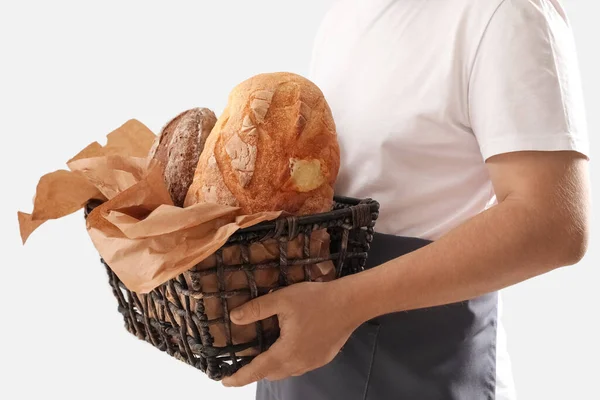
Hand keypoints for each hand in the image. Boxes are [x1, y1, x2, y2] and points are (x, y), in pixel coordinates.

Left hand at [221, 280, 361, 386]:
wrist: (351, 303)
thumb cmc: (316, 299)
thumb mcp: (282, 299)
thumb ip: (257, 309)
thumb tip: (234, 318)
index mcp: (285, 352)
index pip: (256, 371)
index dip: (239, 378)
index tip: (225, 382)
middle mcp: (299, 363)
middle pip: (271, 374)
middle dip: (256, 371)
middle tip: (244, 360)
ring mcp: (313, 363)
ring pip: (286, 370)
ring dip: (273, 366)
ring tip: (264, 352)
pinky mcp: (323, 358)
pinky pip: (299, 365)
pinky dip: (288, 360)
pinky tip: (288, 345)